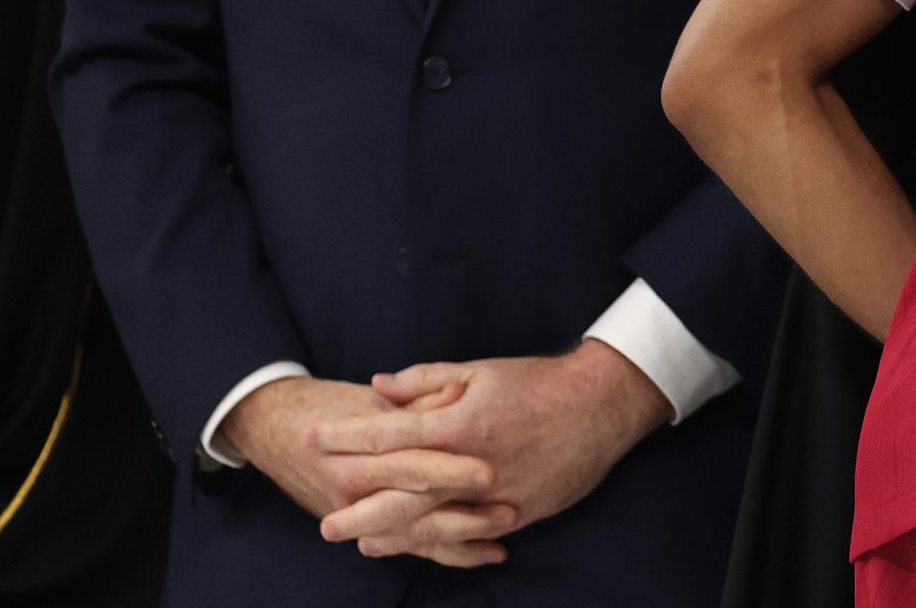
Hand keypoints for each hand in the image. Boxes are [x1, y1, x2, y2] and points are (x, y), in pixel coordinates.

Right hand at [221, 375, 493, 534]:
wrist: (277, 429)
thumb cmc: (332, 406)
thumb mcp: (372, 398)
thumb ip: (416, 399)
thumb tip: (458, 393)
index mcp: (358, 452)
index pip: (409, 463)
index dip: (448, 469)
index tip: (488, 471)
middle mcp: (355, 491)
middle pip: (415, 508)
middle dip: (462, 515)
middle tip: (508, 513)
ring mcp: (358, 515)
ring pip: (413, 537)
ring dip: (462, 539)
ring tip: (505, 536)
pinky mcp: (366, 529)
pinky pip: (410, 547)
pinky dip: (449, 553)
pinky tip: (488, 553)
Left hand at [313, 342, 671, 563]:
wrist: (601, 404)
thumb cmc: (538, 382)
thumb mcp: (480, 370)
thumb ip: (426, 380)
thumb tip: (379, 386)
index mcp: (455, 424)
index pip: (386, 434)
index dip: (345, 437)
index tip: (314, 439)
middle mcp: (467, 465)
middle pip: (398, 493)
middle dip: (357, 507)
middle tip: (324, 521)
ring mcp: (491, 495)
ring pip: (428, 522)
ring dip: (390, 533)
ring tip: (358, 539)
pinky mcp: (515, 513)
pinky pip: (467, 536)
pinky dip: (437, 545)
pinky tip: (416, 546)